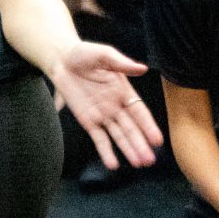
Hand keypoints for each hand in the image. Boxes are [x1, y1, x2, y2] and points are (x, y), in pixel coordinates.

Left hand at [52, 42, 162, 169]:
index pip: (139, 112)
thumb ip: (122, 64)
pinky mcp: (87, 121)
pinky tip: (113, 164)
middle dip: (140, 144)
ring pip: (118, 136)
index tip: (157, 140)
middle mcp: (116, 106)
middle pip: (131, 128)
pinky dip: (106, 151)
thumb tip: (143, 68)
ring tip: (138, 164)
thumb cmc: (84, 53)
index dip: (148, 126)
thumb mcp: (104, 55)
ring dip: (128, 149)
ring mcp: (102, 115)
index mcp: (123, 91)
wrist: (61, 60)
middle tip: (150, 160)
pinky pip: (99, 138)